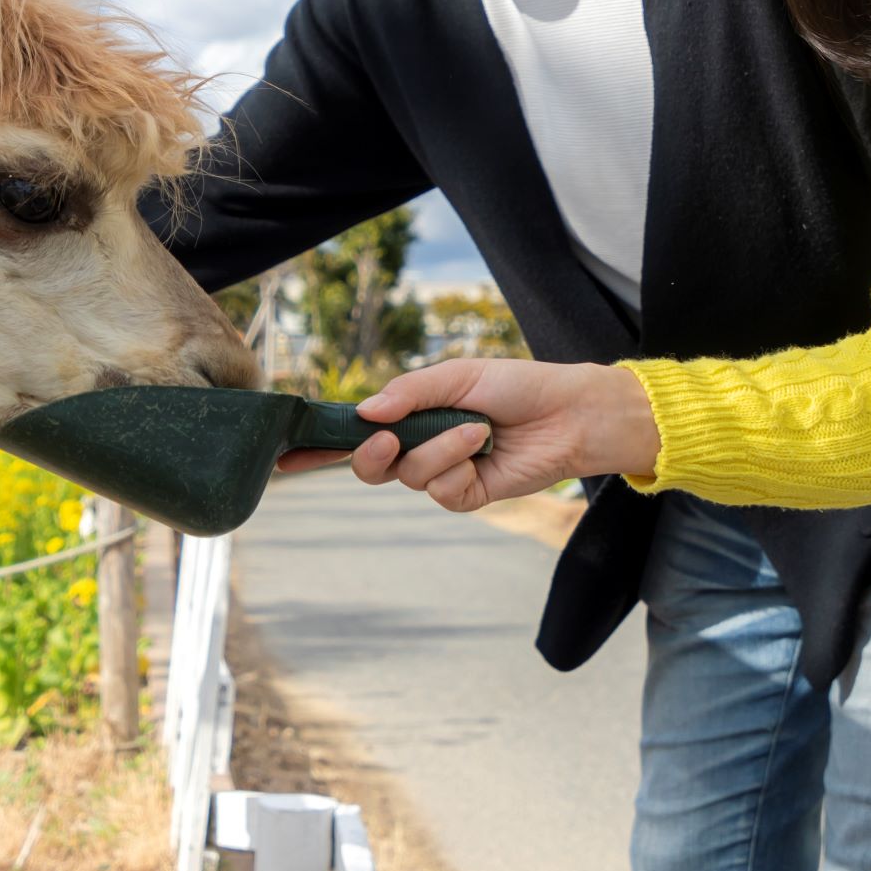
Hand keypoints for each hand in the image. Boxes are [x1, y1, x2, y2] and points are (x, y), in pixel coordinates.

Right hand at [347, 358, 660, 510]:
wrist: (569, 412)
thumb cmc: (516, 386)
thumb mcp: (458, 375)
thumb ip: (409, 392)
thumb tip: (364, 412)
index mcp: (413, 414)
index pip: (362, 432)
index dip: (330, 443)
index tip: (302, 450)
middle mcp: (422, 445)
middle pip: (372, 466)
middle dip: (371, 456)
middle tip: (387, 439)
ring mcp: (445, 471)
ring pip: (411, 475)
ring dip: (439, 450)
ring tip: (477, 429)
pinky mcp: (470, 494)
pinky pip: (443, 493)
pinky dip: (458, 470)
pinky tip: (483, 450)